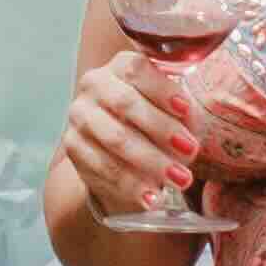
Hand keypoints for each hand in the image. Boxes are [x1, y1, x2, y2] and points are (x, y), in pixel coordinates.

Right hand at [45, 46, 205, 238]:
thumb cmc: (151, 122)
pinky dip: (130, 185)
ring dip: (151, 162)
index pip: (137, 70)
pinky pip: (102, 168)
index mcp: (120, 67)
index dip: (162, 89)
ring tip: (180, 180)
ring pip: (115, 139)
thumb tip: (190, 126)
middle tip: (191, 151)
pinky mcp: (74, 147)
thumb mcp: (169, 110)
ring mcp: (80, 116)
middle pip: (126, 104)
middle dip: (162, 129)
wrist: (115, 149)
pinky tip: (152, 198)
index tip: (186, 109)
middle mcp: (94, 85)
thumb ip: (181, 113)